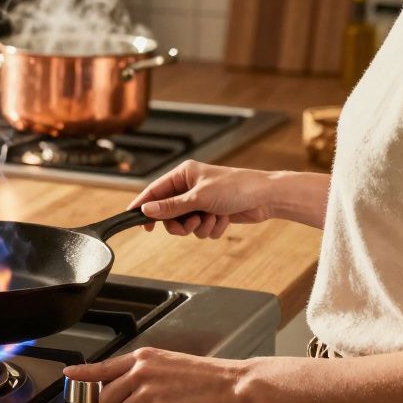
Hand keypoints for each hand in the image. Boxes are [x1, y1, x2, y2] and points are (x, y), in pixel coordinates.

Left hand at [63, 348, 249, 402]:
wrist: (235, 386)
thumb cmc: (211, 379)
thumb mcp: (171, 365)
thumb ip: (146, 374)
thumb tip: (129, 390)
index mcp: (144, 358)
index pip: (104, 366)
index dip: (83, 372)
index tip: (69, 373)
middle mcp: (141, 372)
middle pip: (107, 399)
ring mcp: (147, 391)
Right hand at [128, 161, 275, 237]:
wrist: (267, 197)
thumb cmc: (236, 187)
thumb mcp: (199, 198)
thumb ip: (171, 206)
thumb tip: (146, 210)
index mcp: (183, 174)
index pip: (154, 191)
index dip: (143, 206)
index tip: (135, 221)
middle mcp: (190, 187)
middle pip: (169, 213)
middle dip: (180, 223)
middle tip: (190, 225)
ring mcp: (201, 201)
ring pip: (186, 224)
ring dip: (200, 226)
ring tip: (213, 218)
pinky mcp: (212, 213)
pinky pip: (202, 228)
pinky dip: (212, 228)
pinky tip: (224, 219)